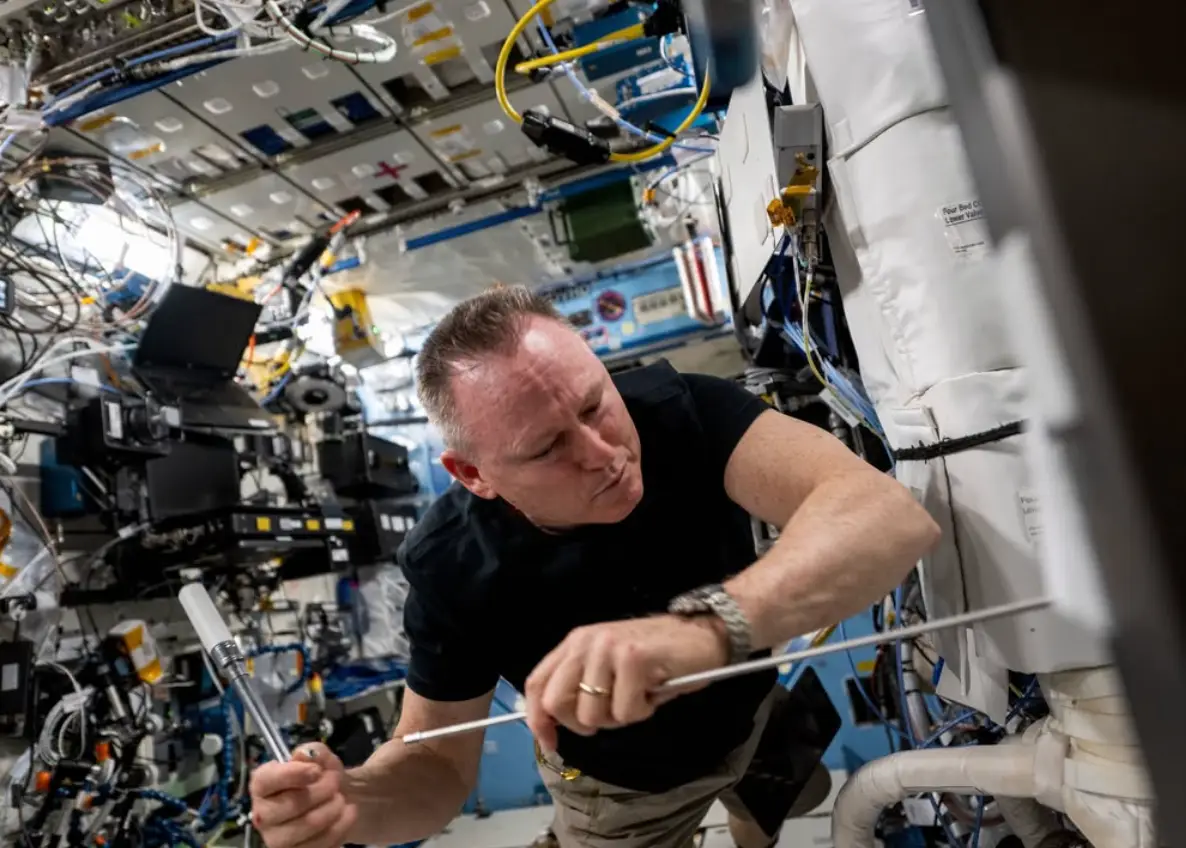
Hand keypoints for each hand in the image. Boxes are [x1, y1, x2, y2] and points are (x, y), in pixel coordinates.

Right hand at [250, 743, 357, 847]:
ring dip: (331, 810)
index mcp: (262, 785)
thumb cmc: (322, 777)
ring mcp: (276, 839)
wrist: (338, 800)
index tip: (316, 771)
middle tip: (336, 782)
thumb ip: (313, 751)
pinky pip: (318, 845)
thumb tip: (304, 754)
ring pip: (306, 826)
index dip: (291, 775)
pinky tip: (347, 814)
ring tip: (341, 799)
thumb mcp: (321, 758)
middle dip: (321, 791)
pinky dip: (339, 827)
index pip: (266, 781)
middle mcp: (263, 814)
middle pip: (290, 805)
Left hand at [525, 615, 728, 750]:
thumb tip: (554, 726)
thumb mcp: (608, 667)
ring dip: (619, 717)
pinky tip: (654, 691)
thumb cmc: (657, 658)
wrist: (703, 635)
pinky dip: (642, 711)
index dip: (538, 719)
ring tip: (639, 695)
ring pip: (593, 714)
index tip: (550, 743)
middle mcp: (585, 642)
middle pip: (558, 704)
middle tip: (614, 713)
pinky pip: (625, 711)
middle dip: (585, 723)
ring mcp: (608, 648)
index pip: (537, 684)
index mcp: (575, 643)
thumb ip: (581, 686)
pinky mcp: (633, 658)